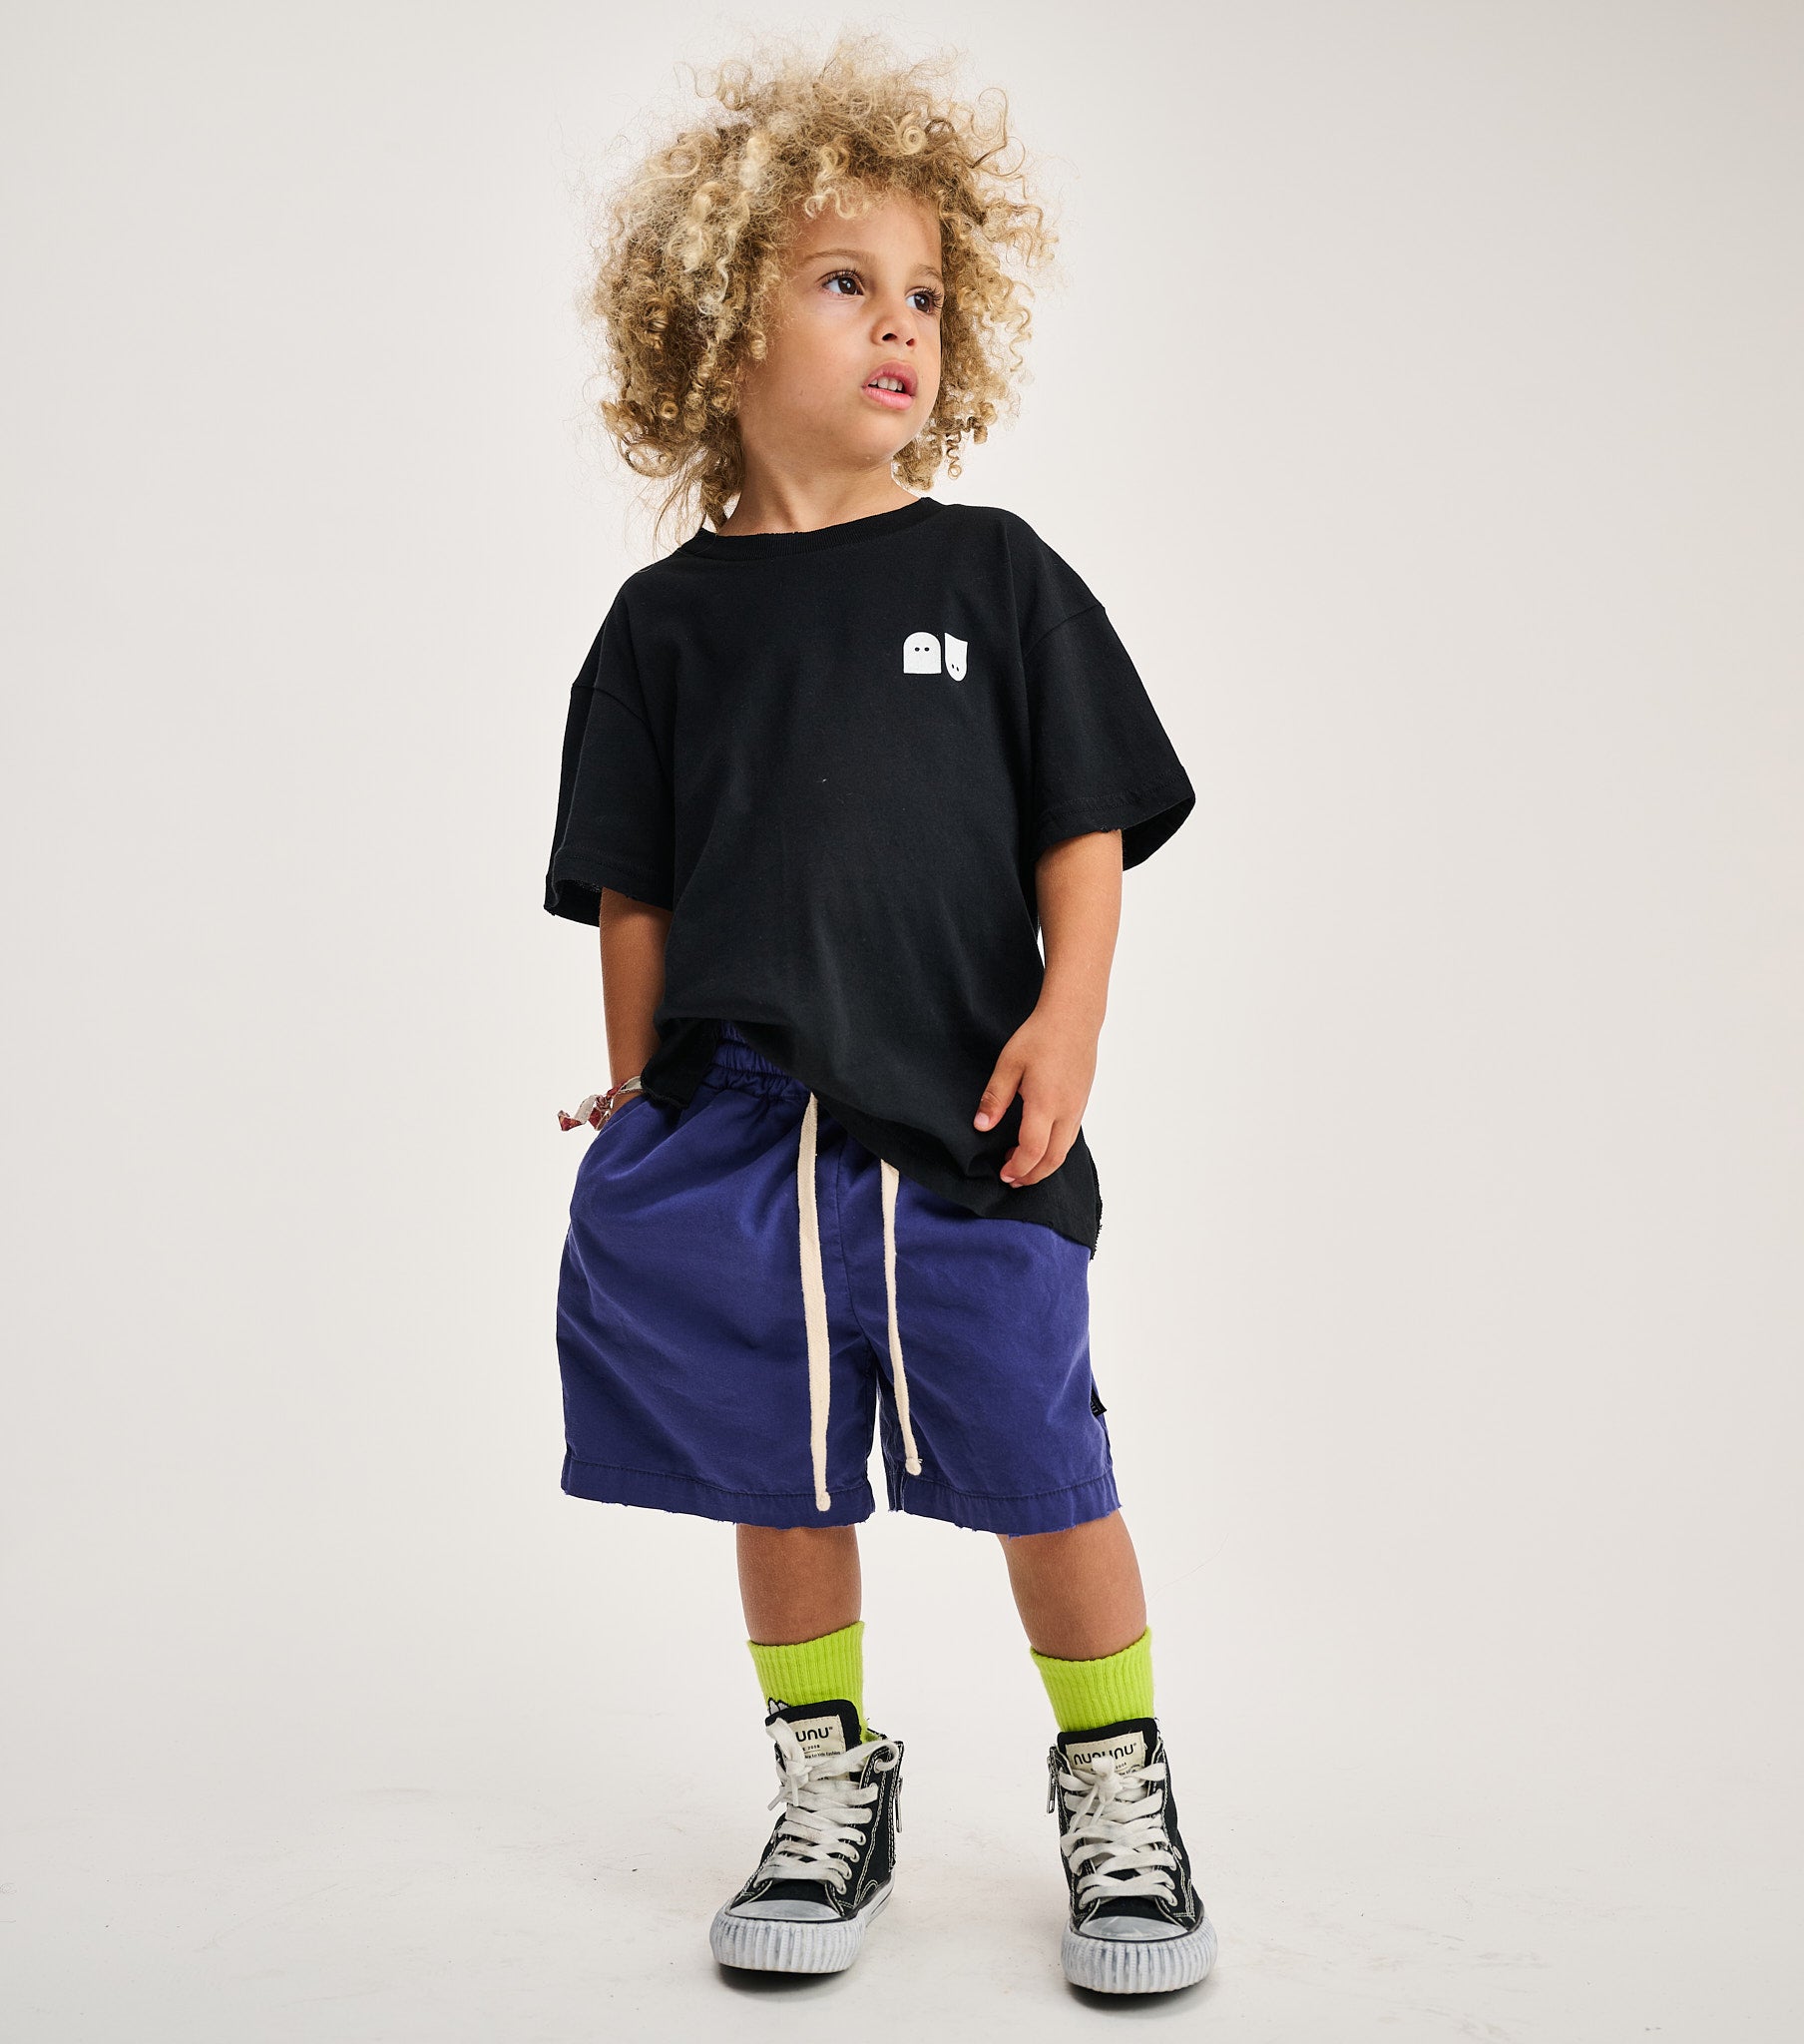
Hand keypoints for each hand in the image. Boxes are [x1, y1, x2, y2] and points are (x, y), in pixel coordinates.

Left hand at [972, 1006, 1098, 1187]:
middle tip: (1011, 1179)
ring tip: (1022, 1165)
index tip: (1003, 1173)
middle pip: (1053, 1159)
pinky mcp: (1082, 1102)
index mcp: (1045, 1104)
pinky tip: (1039, 1143)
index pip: (1033, 1151)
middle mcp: (1066, 1111)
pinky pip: (1070, 1137)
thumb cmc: (1040, 1036)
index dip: (1017, 1167)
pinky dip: (1054, 1150)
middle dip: (1032, 1175)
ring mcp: (1078, 1108)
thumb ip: (995, 1098)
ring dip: (1044, 1165)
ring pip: (1064, 1150)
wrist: (1074, 1018)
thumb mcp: (1009, 1064)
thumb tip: (981, 1127)